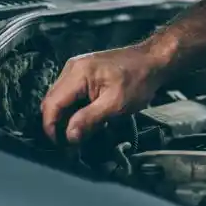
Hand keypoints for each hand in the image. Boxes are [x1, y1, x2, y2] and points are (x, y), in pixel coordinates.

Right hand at [40, 42, 169, 143]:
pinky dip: (73, 107)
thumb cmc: (139, 81)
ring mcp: (76, 68)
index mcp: (77, 73)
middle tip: (69, 143)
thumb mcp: (116, 104)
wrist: (154, 60)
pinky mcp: (83, 71)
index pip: (52, 104)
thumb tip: (69, 137)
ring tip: (78, 132)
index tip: (60, 145)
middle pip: (52, 101)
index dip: (51, 127)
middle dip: (57, 123)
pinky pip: (69, 93)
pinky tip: (85, 118)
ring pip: (59, 98)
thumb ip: (89, 120)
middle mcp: (71, 68)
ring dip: (65, 116)